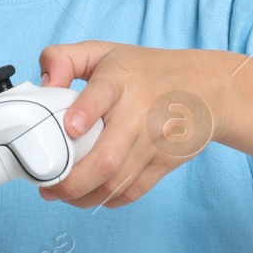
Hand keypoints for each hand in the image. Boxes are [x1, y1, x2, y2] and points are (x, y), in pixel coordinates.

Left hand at [37, 41, 218, 208]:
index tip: (71, 127)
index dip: (86, 112)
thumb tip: (44, 84)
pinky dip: (107, 200)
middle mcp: (140, 112)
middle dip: (72, 180)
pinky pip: (133, 191)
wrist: (207, 88)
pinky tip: (89, 196)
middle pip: (107, 158)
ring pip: (116, 182)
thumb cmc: (147, 71)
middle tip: (48, 184)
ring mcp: (154, 142)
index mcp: (121, 79)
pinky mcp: (165, 163)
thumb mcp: (104, 52)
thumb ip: (64, 59)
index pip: (103, 93)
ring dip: (83, 196)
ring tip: (61, 195)